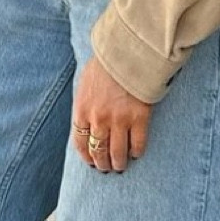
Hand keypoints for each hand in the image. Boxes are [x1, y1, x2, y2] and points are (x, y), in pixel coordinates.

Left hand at [74, 54, 152, 170]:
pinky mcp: (139, 118)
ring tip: (121, 166)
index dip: (86, 156)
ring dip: (119, 163)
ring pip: (117, 153)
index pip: (80, 143)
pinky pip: (138, 144)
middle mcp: (98, 119)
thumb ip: (84, 105)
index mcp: (82, 111)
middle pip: (98, 151)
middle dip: (102, 164)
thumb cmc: (104, 66)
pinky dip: (137, 152)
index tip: (91, 162)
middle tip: (107, 168)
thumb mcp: (85, 84)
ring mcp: (119, 120)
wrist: (126, 52)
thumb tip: (86, 123)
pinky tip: (136, 153)